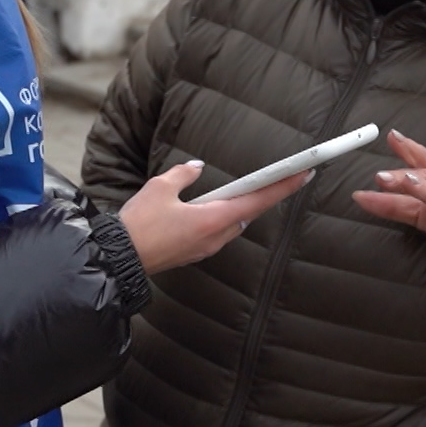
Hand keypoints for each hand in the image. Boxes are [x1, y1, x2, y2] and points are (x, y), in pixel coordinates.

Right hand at [118, 160, 311, 274]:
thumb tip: (197, 168)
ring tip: (242, 190)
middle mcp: (215, 237)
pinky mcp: (194, 253)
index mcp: (213, 219)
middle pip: (248, 213)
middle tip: (281, 177)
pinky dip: (221, 218)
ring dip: (239, 207)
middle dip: (261, 196)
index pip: (257, 200)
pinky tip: (211, 208)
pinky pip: (217, 233)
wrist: (120, 258)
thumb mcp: (160, 188)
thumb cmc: (139, 224)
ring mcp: (205, 248)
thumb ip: (184, 175)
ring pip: (232, 224)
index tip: (305, 174)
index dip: (283, 187)